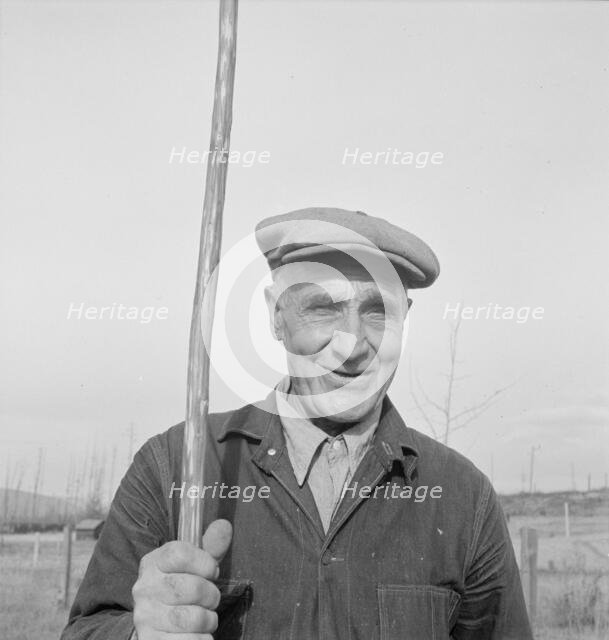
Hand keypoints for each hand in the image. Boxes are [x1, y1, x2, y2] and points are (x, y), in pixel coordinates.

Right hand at [132, 519, 232, 639]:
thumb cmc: (183, 587)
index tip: (212, 571)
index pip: (179, 553)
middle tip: (211, 598)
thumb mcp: (196, 564)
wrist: (157, 623)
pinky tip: (199, 634)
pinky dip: (201, 639)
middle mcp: (144, 587)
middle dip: (211, 594)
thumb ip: (211, 546)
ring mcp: (145, 616)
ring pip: (189, 618)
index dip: (204, 562)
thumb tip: (224, 525)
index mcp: (154, 562)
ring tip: (205, 618)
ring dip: (207, 619)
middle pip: (189, 587)